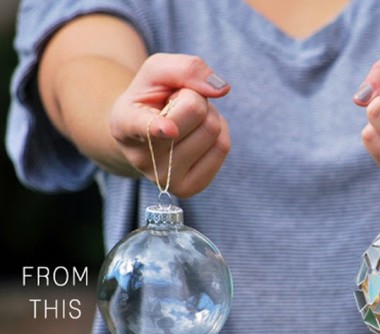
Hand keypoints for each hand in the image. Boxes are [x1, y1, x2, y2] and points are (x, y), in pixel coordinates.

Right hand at [110, 53, 230, 197]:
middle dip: (194, 97)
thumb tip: (221, 89)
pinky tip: (197, 135)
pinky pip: (223, 147)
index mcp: (124, 124)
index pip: (143, 126)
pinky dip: (218, 131)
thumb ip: (186, 68)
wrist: (144, 134)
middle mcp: (142, 158)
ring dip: (207, 115)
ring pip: (213, 129)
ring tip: (185, 122)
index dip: (157, 127)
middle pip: (196, 110)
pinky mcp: (188, 188)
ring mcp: (165, 179)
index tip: (168, 130)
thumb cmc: (151, 98)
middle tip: (174, 106)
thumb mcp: (157, 71)